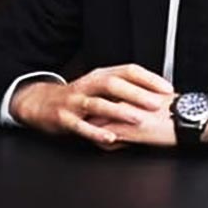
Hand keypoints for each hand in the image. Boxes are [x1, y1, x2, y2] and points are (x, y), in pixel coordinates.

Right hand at [9, 64, 172, 148]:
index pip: (128, 71)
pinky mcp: (64, 118)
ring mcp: (75, 101)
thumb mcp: (99, 87)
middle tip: (156, 103)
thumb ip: (123, 89)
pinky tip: (110, 136)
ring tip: (138, 119)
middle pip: (114, 84)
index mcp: (100, 75)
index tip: (167, 88)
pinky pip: (81, 125)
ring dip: (119, 111)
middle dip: (137, 93)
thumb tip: (154, 94)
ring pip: (98, 104)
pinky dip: (96, 131)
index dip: (149, 78)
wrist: (40, 103)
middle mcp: (88, 85)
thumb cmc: (77, 96)